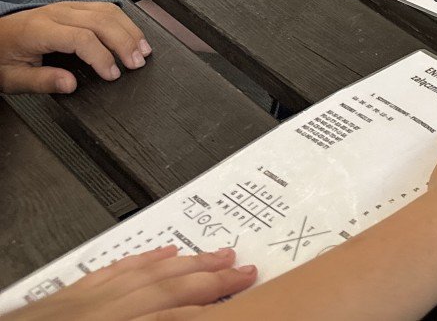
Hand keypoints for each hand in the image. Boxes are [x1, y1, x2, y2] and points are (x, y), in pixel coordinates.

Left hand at [0, 0, 151, 92]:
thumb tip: (71, 85)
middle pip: (101, 21)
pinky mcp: (73, 6)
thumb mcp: (12, 78)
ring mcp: (66, 6)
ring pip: (107, 11)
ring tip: (143, 49)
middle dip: (124, 42)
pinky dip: (122, 22)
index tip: (113, 75)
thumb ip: (41, 81)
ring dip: (129, 30)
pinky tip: (131, 35)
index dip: (102, 57)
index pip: (81, 38)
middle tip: (137, 63)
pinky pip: (104, 8)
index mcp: (39, 30)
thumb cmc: (1, 58)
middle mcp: (56, 13)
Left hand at [9, 246, 253, 320]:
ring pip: (138, 277)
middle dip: (208, 282)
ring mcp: (75, 308)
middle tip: (245, 271)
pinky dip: (139, 262)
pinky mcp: (59, 303)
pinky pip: (107, 273)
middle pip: (161, 294)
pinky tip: (159, 255)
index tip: (243, 299)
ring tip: (217, 255)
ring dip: (184, 265)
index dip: (210, 310)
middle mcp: (94, 320)